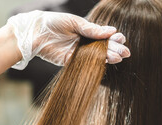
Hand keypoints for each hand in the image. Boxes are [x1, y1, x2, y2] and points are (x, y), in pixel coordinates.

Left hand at [7, 10, 130, 68]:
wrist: (35, 32)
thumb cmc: (54, 23)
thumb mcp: (74, 22)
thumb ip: (92, 29)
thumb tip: (112, 31)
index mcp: (87, 32)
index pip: (104, 36)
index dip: (114, 39)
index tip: (121, 39)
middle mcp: (85, 44)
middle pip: (104, 48)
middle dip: (115, 50)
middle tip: (125, 53)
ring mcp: (79, 53)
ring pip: (97, 57)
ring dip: (108, 58)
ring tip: (118, 58)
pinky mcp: (72, 62)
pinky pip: (86, 64)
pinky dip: (96, 65)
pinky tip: (105, 64)